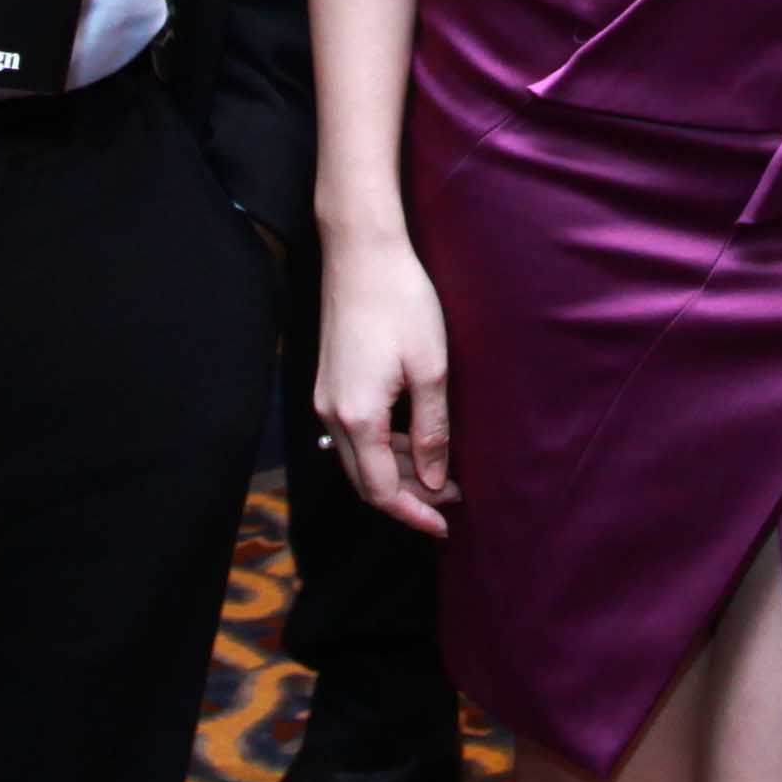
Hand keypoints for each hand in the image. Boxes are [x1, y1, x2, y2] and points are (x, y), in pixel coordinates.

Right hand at [315, 228, 455, 535]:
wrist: (362, 253)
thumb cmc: (401, 303)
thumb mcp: (430, 370)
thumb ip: (432, 431)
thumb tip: (436, 480)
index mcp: (357, 418)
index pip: (380, 491)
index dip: (414, 514)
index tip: (445, 527)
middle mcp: (332, 415)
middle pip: (365, 481)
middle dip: (409, 498)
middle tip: (454, 500)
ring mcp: (327, 399)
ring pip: (359, 459)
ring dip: (399, 472)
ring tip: (443, 471)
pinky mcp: (331, 384)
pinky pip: (355, 434)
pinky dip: (386, 447)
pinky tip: (416, 440)